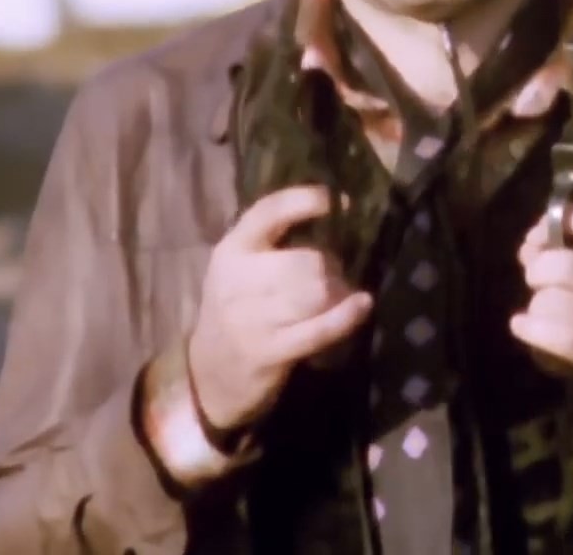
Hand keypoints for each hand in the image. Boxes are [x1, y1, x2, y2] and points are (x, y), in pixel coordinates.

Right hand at [187, 185, 372, 433]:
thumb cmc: (235, 309)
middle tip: (335, 274)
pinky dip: (346, 316)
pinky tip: (363, 305)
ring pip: (317, 292)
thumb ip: (272, 241)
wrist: (209, 372)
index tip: (339, 201)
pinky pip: (319, 329)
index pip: (269, 212)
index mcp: (231, 250)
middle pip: (306, 260)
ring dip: (339, 291)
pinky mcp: (271, 352)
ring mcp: (253, 320)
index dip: (306, 200)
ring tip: (341, 295)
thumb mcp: (239, 268)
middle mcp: (238, 281)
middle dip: (331, 265)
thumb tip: (336, 214)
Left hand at [510, 201, 572, 448]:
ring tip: (541, 320)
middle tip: (537, 287)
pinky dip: (532, 328)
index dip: (559, 221)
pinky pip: (559, 334)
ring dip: (537, 309)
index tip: (539, 239)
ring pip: (554, 299)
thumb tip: (531, 247)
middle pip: (565, 261)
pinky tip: (522, 327)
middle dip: (537, 271)